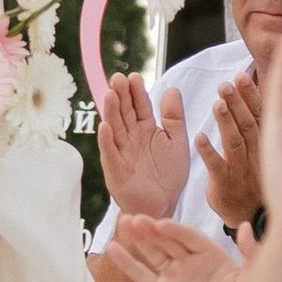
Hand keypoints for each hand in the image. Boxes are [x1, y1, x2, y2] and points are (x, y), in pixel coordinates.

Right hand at [95, 72, 190, 216]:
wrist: (164, 205)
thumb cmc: (168, 176)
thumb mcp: (177, 141)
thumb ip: (174, 117)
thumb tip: (172, 89)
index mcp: (146, 129)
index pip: (140, 106)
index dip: (136, 92)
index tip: (134, 77)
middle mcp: (131, 138)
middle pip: (124, 113)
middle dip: (121, 96)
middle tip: (118, 79)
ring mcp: (121, 153)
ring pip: (115, 129)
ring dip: (110, 112)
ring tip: (110, 95)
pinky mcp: (116, 170)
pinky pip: (110, 153)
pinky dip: (107, 140)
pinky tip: (104, 127)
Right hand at [105, 215, 239, 281]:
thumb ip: (250, 254)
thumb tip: (244, 227)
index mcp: (213, 256)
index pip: (191, 238)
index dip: (175, 230)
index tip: (159, 224)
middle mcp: (192, 263)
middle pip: (168, 241)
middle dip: (151, 229)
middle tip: (133, 219)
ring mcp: (175, 277)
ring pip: (153, 253)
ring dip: (138, 238)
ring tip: (123, 223)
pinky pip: (142, 277)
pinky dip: (127, 263)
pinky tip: (112, 249)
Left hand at [193, 68, 264, 228]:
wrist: (248, 216)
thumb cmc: (251, 176)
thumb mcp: (259, 148)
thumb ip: (254, 121)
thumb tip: (249, 92)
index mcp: (263, 142)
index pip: (259, 114)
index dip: (250, 95)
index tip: (241, 75)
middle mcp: (255, 154)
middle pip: (248, 124)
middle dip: (238, 102)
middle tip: (226, 83)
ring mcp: (241, 169)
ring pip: (235, 142)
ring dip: (226, 122)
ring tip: (217, 103)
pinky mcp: (225, 184)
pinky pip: (217, 167)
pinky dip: (208, 152)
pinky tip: (199, 137)